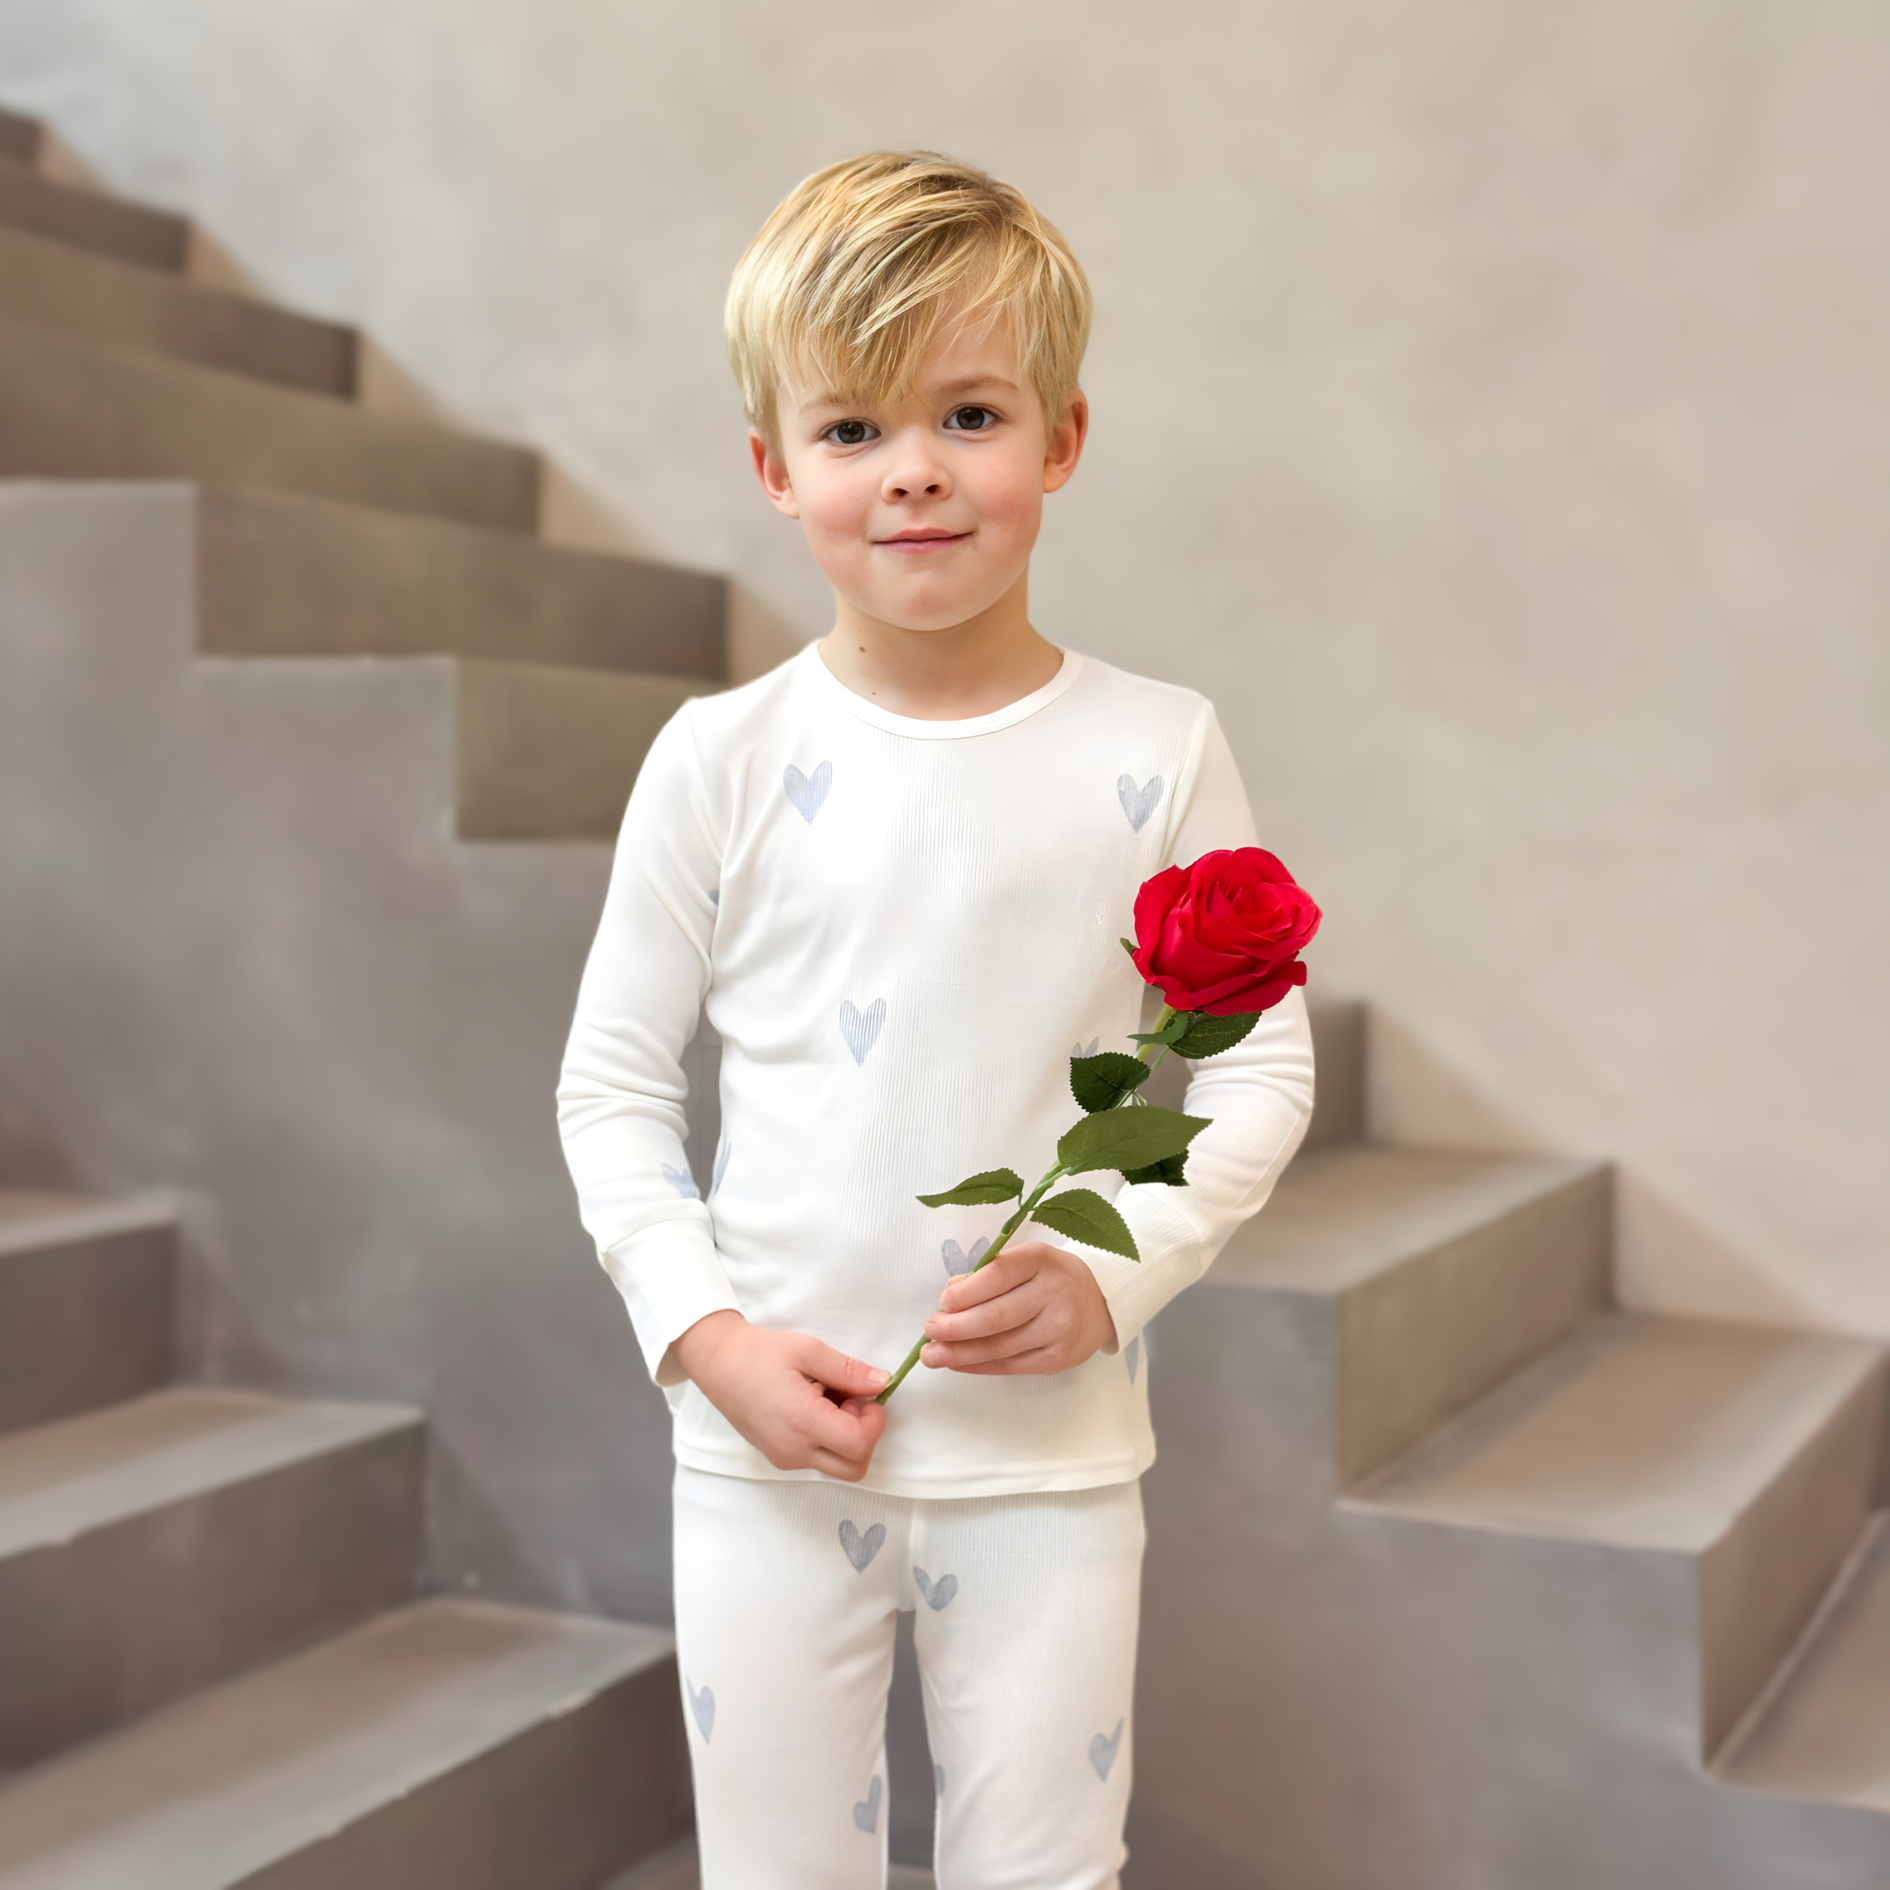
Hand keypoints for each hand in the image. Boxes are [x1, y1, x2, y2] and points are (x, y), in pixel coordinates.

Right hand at [671, 1311, 888, 1481]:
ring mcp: (784, 1458)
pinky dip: (828, 1439)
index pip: (859, 1444)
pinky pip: (818, 1459)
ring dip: (847, 1438)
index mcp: (802, 1422)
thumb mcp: (808, 1350)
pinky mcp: (779, 1458)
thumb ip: (849, 1371)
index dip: (875, 1421)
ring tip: (830, 1400)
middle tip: (852, 1400)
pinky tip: (815, 1407)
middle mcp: (793, 1450)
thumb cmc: (759, 1353)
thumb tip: (882, 1384)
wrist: (716, 1362)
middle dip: (865, 1435)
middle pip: (854, 1467)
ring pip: (838, 1465)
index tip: (868, 1396)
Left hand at [919, 1240, 1118, 1376]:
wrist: (1100, 1301)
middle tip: (929, 1332)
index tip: (943, 1303)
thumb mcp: (1024, 1261)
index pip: (999, 1275)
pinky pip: (1010, 1366)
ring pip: (1000, 1346)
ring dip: (960, 1352)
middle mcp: (1053, 1293)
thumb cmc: (1050, 1277)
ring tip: (932, 1355)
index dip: (966, 1292)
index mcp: (1040, 1260)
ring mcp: (1058, 1329)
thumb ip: (987, 1274)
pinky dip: (978, 1366)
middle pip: (996, 1317)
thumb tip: (950, 1296)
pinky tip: (957, 1363)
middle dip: (955, 1328)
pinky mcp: (1058, 1359)